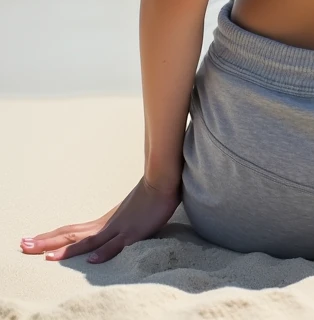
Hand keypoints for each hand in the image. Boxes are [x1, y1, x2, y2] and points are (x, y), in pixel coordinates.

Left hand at [19, 177, 181, 263]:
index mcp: (102, 222)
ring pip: (87, 243)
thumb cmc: (147, 196)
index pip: (69, 230)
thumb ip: (115, 225)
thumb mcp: (126, 213)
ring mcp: (118, 230)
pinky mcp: (133, 233)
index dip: (49, 237)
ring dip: (66, 250)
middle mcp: (105, 226)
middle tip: (23, 246)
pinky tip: (92, 260)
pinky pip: (117, 246)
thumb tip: (101, 237)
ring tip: (46, 258)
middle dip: (46, 243)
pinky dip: (104, 253)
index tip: (29, 240)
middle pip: (70, 236)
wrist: (161, 180)